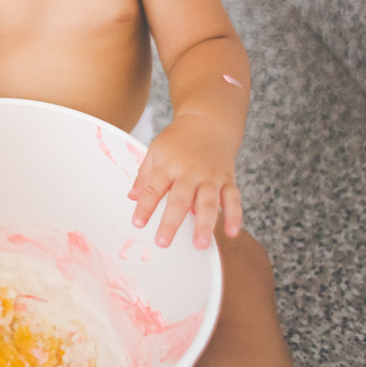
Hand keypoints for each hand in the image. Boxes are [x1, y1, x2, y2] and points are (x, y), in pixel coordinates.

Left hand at [127, 115, 242, 248]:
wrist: (208, 122)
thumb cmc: (178, 140)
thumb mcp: (156, 150)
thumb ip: (145, 175)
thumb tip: (131, 196)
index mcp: (168, 164)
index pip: (153, 188)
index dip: (144, 206)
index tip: (138, 223)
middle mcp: (189, 172)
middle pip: (179, 199)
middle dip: (171, 222)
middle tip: (163, 242)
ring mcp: (210, 177)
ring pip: (208, 202)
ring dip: (204, 225)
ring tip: (200, 244)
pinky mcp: (228, 179)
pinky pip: (233, 199)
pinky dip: (234, 216)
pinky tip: (231, 232)